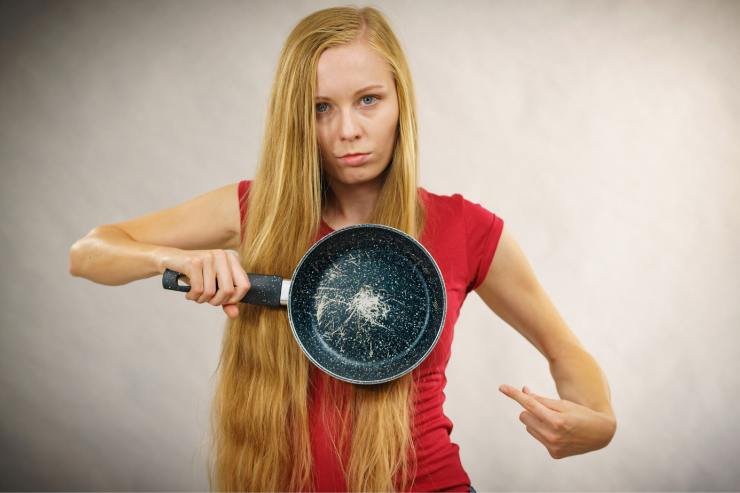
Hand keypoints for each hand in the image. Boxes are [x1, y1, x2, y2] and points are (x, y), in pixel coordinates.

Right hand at [158, 248, 249, 319]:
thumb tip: (235, 315)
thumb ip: (227, 300)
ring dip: (201, 300)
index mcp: (232, 258)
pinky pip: (198, 289)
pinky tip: (189, 294)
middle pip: (228, 290)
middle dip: (216, 302)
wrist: (170, 260)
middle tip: (207, 300)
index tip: (223, 301)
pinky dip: (193, 297)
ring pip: (211, 292)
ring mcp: (208, 257)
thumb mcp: (214, 286)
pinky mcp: (194, 262)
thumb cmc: (196, 274)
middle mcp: (222, 255)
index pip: (245, 285)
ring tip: (196, 295)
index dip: (234, 299)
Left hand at [498, 384, 615, 458]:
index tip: (502, 387)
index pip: (529, 404)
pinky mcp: (554, 454)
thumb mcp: (563, 403)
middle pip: (524, 415)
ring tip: (555, 421)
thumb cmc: (581, 413)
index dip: (515, 394)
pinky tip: (559, 433)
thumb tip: (523, 391)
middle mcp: (553, 436)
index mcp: (557, 421)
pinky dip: (543, 432)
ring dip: (536, 421)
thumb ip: (541, 399)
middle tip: (548, 410)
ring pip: (528, 427)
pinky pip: (537, 436)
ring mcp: (553, 447)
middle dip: (531, 410)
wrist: (601, 433)